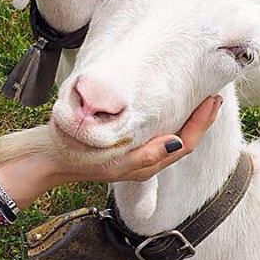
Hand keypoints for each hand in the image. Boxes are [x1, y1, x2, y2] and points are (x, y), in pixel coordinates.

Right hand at [65, 95, 223, 183]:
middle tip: (212, 94)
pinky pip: (154, 132)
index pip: (185, 143)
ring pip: (171, 136)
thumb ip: (146, 155)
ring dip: (186, 118)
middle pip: (183, 140)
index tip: (212, 100)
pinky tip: (164, 105)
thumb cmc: (78, 158)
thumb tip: (176, 142)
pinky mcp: (125, 145)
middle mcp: (146, 161)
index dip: (202, 123)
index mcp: (147, 165)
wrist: (48, 159)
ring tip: (196, 97)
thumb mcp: (113, 161)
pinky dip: (167, 118)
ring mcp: (135, 154)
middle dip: (200, 119)